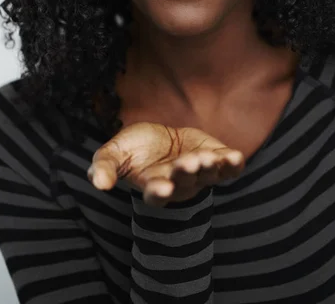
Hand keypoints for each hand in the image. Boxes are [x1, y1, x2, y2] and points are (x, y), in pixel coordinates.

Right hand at [87, 122, 244, 206]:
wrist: (158, 139)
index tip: (161, 188)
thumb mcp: (113, 154)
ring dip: (209, 167)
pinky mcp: (215, 160)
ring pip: (207, 175)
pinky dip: (233, 164)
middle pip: (184, 182)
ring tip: (207, 158)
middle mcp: (179, 184)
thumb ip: (104, 168)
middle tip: (187, 164)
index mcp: (153, 185)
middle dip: (186, 173)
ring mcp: (200, 174)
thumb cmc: (133, 149)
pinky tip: (236, 157)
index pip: (156, 194)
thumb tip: (99, 184)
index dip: (159, 192)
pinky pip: (228, 168)